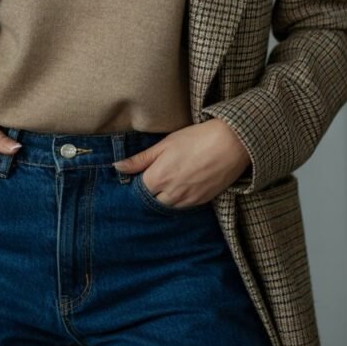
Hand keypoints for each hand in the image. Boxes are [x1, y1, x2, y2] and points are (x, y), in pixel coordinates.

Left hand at [112, 119, 251, 207]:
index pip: (138, 189)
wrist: (230, 144)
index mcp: (158, 178)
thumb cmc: (195, 139)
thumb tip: (117, 168)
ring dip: (164, 196)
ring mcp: (187, 200)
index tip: (142, 172)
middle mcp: (170, 193)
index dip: (138, 181)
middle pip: (151, 200)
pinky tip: (184, 183)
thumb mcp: (164, 144)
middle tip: (157, 175)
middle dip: (150, 191)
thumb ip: (139, 159)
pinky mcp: (201, 202)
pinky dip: (179, 199)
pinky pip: (183, 206)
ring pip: (167, 205)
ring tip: (171, 178)